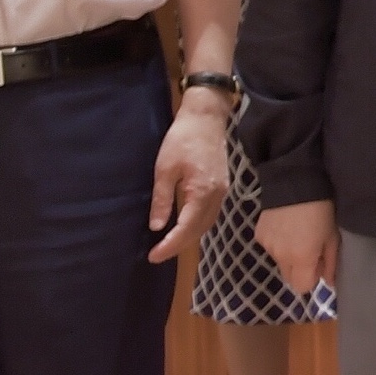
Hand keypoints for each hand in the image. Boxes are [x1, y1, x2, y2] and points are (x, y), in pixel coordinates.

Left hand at [147, 90, 229, 263]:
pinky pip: (210, 214)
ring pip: (207, 224)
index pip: (186, 228)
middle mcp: (216, 196)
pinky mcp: (222, 186)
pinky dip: (197, 225)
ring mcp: (222, 191)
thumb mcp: (164, 169)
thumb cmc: (182, 140)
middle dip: (179, 245)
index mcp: (202, 193)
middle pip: (199, 230)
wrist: (206, 118)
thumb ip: (162, 199)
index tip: (153, 256)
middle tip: (157, 254)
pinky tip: (185, 225)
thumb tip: (157, 226)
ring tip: (169, 244)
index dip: (169, 245)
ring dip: (189, 237)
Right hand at [255, 199, 338, 296]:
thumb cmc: (321, 210)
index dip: (311, 279)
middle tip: (310, 250)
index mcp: (301, 259)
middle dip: (300, 270)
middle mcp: (280, 256)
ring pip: (279, 262)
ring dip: (289, 255)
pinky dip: (279, 243)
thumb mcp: (332, 236)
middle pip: (288, 277)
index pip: (301, 287)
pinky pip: (271, 247)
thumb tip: (330, 283)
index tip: (318, 264)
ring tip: (298, 233)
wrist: (294, 182)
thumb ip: (331, 262)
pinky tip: (286, 226)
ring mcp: (267, 245)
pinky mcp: (259, 234)